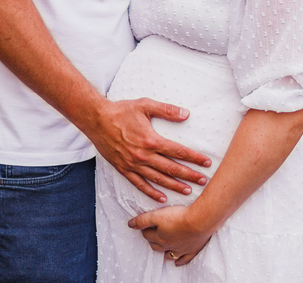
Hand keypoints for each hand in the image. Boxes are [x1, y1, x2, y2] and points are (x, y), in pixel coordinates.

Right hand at [86, 98, 210, 201]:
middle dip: (189, 175)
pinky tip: (162, 197)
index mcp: (151, 140)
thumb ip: (167, 110)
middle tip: (203, 180)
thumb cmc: (121, 111)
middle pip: (171, 168)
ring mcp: (133, 164)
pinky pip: (139, 184)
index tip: (206, 163)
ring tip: (188, 191)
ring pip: (158, 179)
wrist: (96, 120)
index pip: (178, 151)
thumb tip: (186, 114)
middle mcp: (143, 155)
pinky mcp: (124, 169)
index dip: (194, 158)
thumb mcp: (145, 105)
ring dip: (174, 186)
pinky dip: (151, 192)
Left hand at [129, 205, 213, 265]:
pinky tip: (176, 263)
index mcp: (159, 237)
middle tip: (152, 234)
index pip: (148, 234)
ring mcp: (180, 249)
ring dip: (164, 252)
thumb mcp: (157, 215)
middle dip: (152, 240)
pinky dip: (179, 261)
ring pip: (168, 254)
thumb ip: (143, 220)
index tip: (145, 224)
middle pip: (156, 245)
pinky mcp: (192, 250)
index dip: (145, 229)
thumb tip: (130, 225)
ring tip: (161, 250)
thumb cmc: (178, 217)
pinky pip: (184, 259)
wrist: (200, 222)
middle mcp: (168, 245)